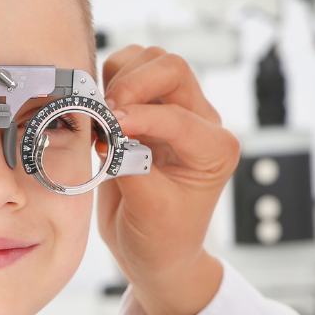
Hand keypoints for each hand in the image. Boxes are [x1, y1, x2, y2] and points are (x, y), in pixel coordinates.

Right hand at [98, 46, 239, 314]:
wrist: (154, 253)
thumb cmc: (162, 240)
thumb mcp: (150, 212)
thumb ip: (131, 166)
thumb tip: (110, 130)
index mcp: (215, 149)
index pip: (178, 116)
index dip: (141, 117)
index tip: (110, 127)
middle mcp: (201, 123)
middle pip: (171, 68)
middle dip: (133, 84)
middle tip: (106, 115)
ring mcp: (174, 111)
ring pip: (148, 61)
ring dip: (118, 80)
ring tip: (103, 120)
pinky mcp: (148, 108)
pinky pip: (126, 71)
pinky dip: (107, 83)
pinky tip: (100, 117)